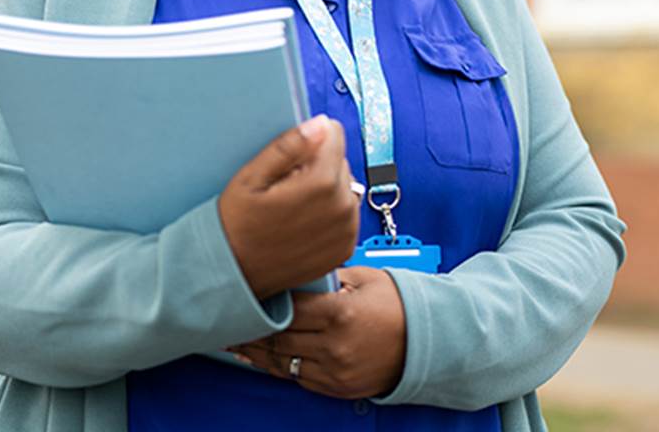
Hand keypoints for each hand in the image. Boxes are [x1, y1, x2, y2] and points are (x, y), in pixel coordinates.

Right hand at [219, 115, 359, 299]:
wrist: (236, 271)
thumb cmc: (239, 224)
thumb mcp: (252, 176)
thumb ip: (289, 146)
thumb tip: (319, 125)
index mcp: (321, 184)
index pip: (334, 134)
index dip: (311, 138)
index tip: (293, 155)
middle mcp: (341, 207)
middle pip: (340, 160)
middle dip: (318, 163)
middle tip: (287, 183)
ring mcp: (346, 230)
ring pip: (345, 185)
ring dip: (326, 187)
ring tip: (294, 203)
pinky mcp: (345, 247)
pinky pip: (346, 212)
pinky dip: (330, 210)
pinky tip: (304, 219)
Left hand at [230, 266, 406, 398]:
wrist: (427, 342)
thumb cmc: (397, 304)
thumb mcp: (364, 278)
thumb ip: (328, 275)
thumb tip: (299, 268)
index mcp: (340, 313)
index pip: (288, 309)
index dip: (264, 302)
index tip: (247, 294)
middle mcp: (335, 346)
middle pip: (280, 338)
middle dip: (253, 329)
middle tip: (231, 317)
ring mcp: (335, 371)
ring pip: (283, 363)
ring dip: (258, 353)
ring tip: (237, 341)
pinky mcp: (337, 388)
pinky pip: (299, 378)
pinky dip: (279, 367)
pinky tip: (264, 358)